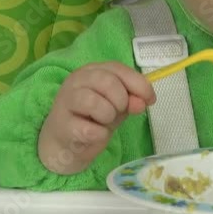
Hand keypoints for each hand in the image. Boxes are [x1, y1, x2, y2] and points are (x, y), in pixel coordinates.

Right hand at [38, 62, 155, 174]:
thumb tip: (143, 101)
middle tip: (116, 113)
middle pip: (107, 82)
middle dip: (121, 101)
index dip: (138, 83)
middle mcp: (76, 80)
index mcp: (91, 71)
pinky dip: (99, 134)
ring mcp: (65, 101)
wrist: (67, 145)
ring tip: (102, 122)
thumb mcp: (117, 106)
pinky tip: (93, 134)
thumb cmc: (93, 119)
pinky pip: (90, 129)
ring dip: (108, 116)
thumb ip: (130, 100)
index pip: (117, 68)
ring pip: (95, 103)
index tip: (150, 100)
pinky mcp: (62, 125)